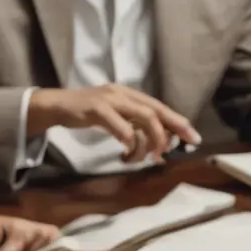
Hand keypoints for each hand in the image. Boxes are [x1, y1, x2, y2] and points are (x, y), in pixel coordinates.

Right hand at [28, 85, 200, 162]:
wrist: (56, 105)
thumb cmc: (87, 112)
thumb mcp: (115, 115)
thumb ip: (135, 124)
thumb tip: (159, 143)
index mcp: (130, 94)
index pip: (160, 107)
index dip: (178, 122)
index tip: (193, 138)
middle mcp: (124, 93)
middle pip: (156, 111)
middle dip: (170, 131)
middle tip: (171, 152)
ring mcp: (110, 99)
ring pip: (142, 117)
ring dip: (149, 140)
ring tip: (146, 157)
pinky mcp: (96, 108)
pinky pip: (120, 125)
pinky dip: (128, 138)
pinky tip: (126, 150)